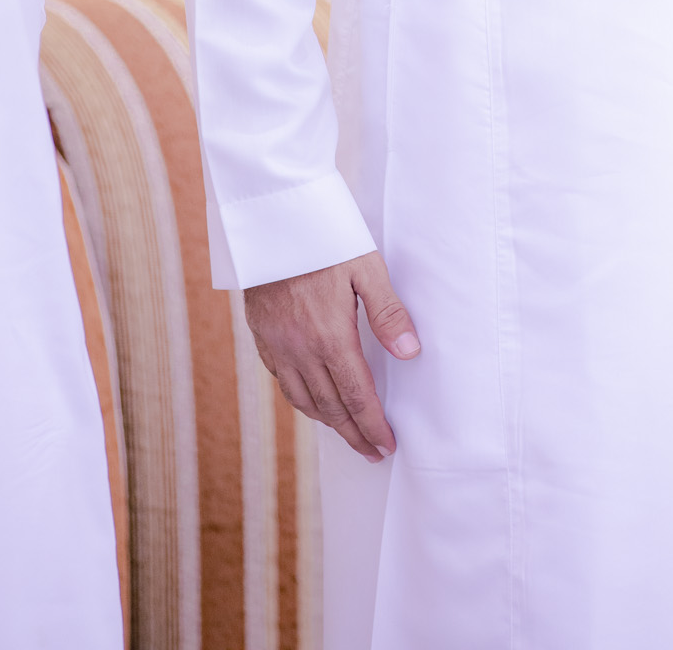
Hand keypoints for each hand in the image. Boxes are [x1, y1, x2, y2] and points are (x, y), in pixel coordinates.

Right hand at [244, 251, 419, 459]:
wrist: (270, 221)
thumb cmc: (324, 238)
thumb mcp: (365, 268)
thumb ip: (388, 313)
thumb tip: (410, 353)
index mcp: (330, 336)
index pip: (356, 395)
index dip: (372, 425)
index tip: (386, 445)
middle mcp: (300, 349)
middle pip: (330, 407)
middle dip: (353, 433)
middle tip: (372, 451)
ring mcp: (277, 345)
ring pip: (302, 399)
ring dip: (327, 422)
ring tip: (347, 433)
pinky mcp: (261, 335)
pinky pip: (282, 381)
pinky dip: (301, 399)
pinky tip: (312, 400)